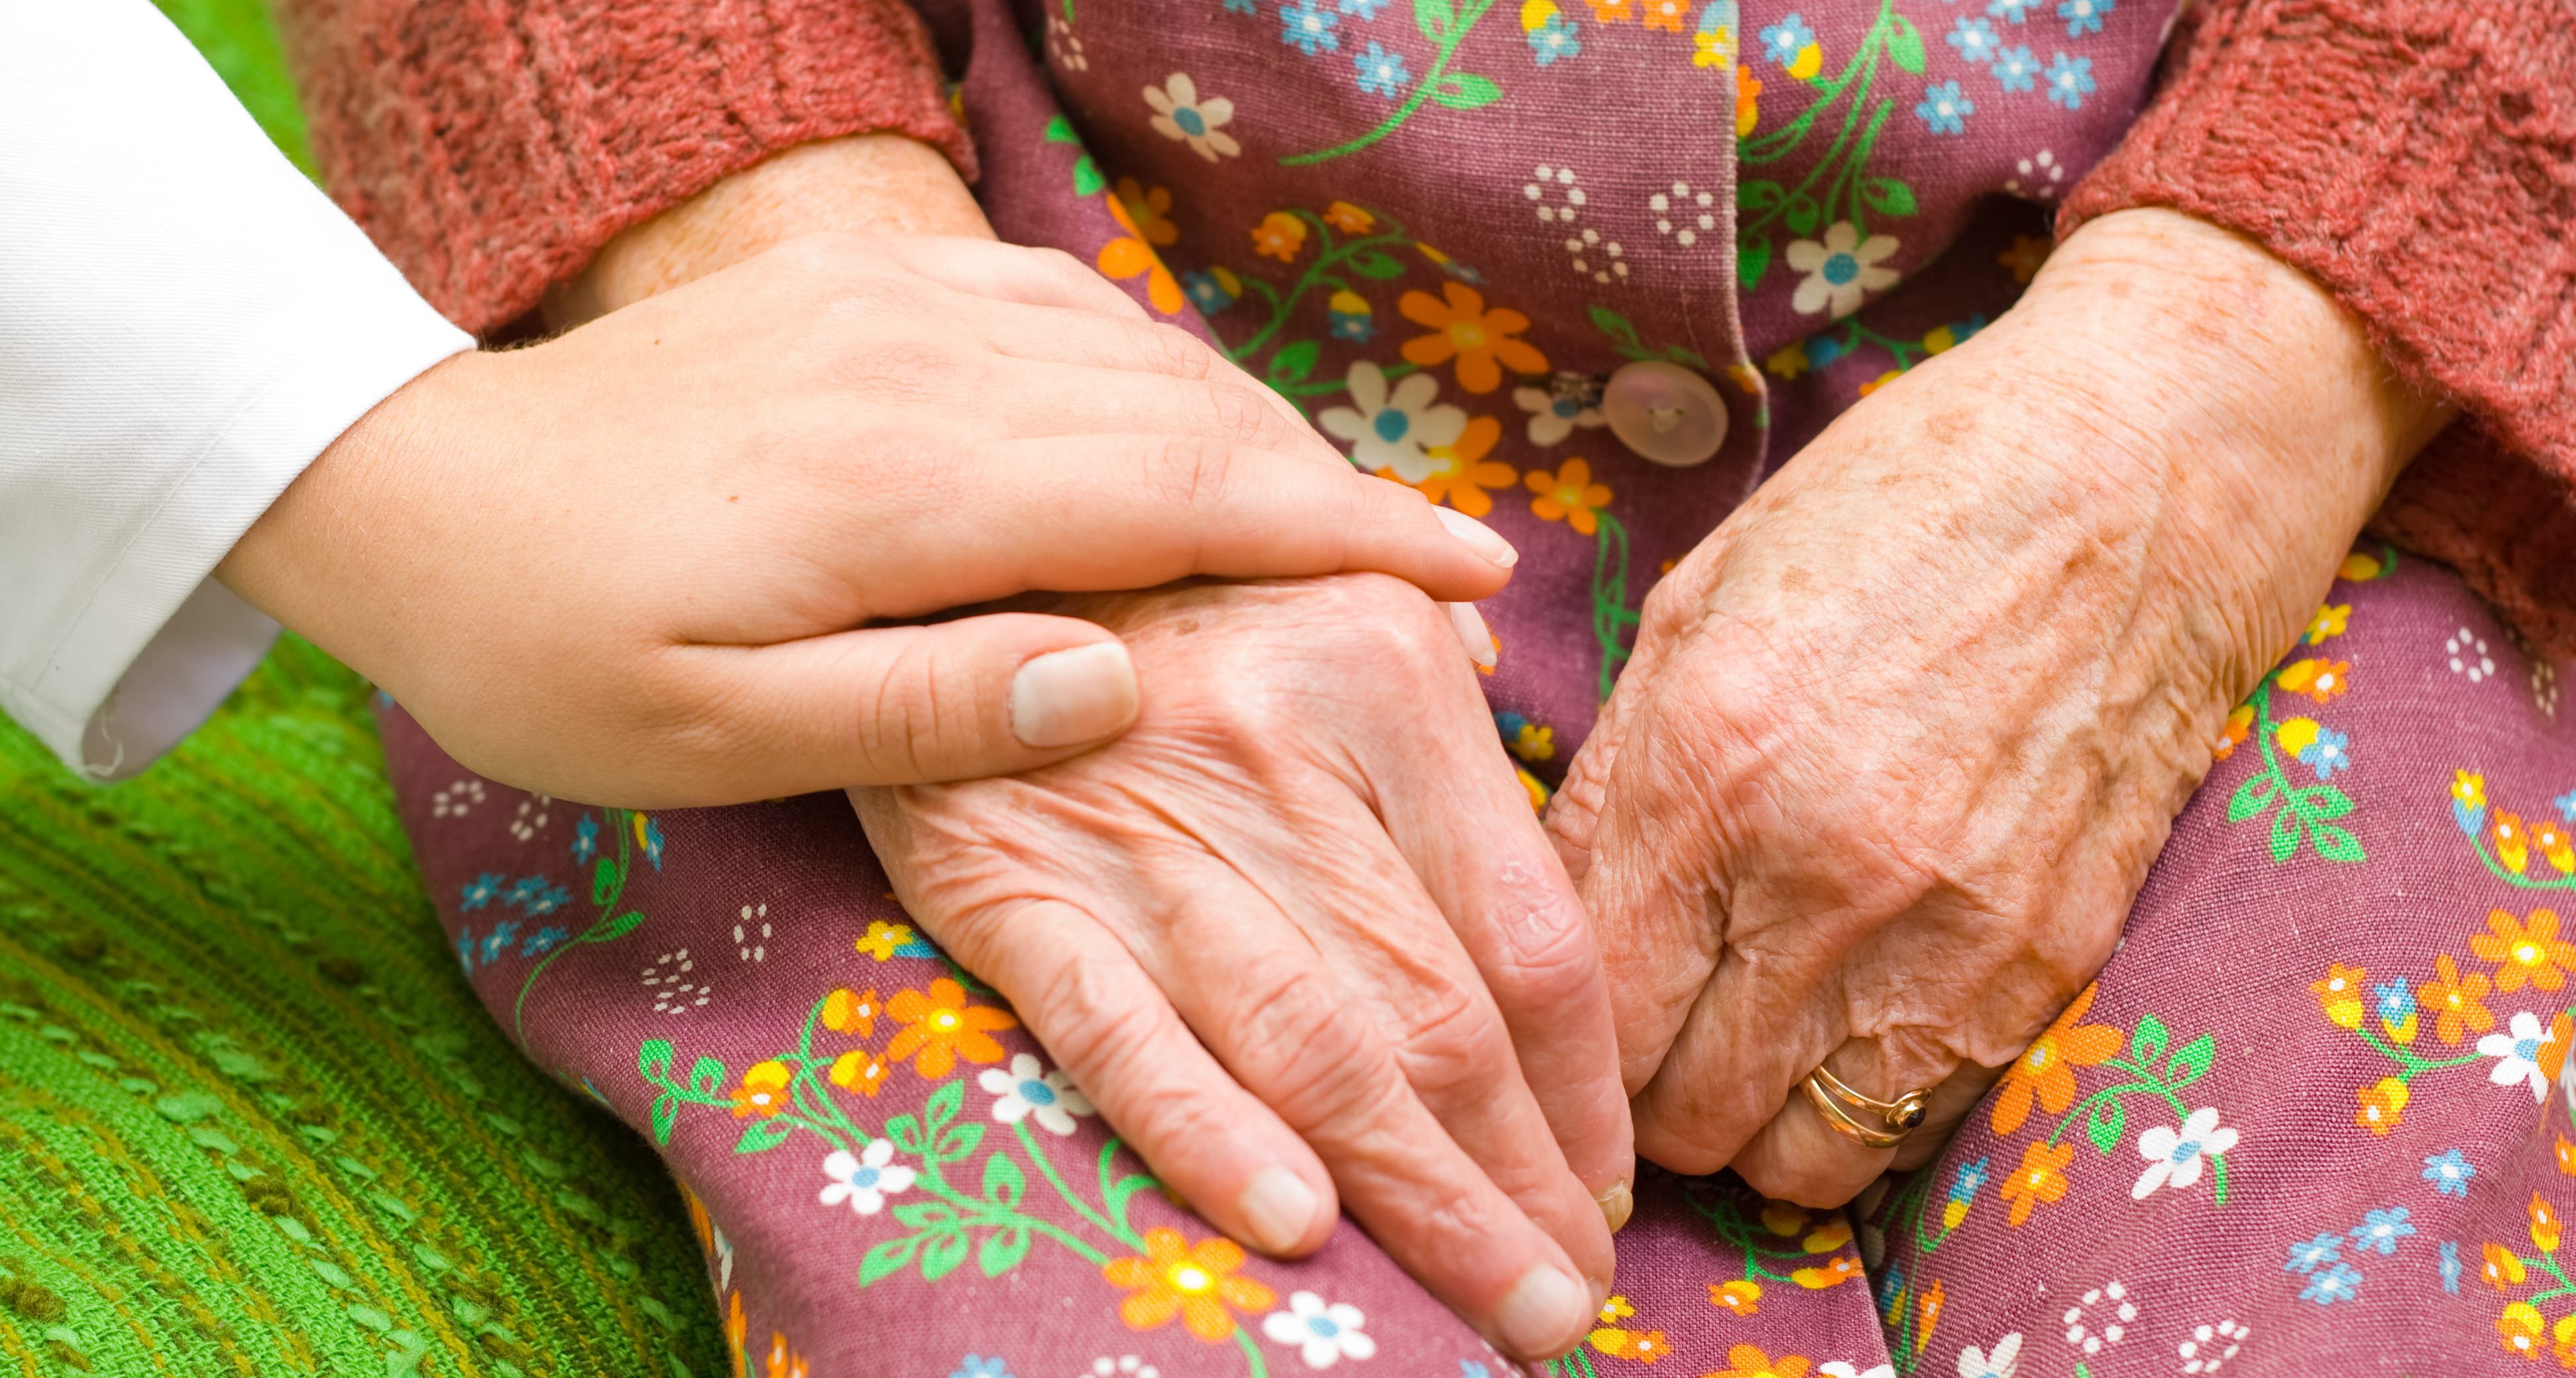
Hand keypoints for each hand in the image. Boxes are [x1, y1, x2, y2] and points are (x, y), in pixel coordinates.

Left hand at [219, 179, 1518, 805]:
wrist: (404, 489)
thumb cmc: (550, 649)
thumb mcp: (714, 736)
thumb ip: (923, 713)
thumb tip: (1121, 686)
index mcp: (909, 488)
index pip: (1188, 500)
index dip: (1347, 539)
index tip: (1473, 578)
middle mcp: (926, 369)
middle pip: (1193, 416)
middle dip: (1337, 493)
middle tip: (1446, 572)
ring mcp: (892, 310)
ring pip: (1139, 353)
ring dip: (1259, 431)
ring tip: (1342, 517)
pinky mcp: (858, 290)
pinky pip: (1057, 304)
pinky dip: (1154, 364)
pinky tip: (1182, 415)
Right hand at [853, 574, 1629, 1362]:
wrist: (927, 549)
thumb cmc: (1150, 577)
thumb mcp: (1318, 574)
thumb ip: (1432, 680)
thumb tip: (1532, 763)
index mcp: (1381, 667)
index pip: (1528, 930)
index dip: (1584, 1087)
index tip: (1609, 1180)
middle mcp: (1279, 747)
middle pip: (1440, 1017)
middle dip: (1524, 1184)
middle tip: (1574, 1300)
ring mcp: (1141, 826)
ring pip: (1315, 1050)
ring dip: (1424, 1204)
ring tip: (1505, 1309)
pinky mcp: (1011, 885)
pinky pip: (1126, 1037)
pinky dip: (1212, 1138)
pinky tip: (1300, 1230)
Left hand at [1547, 209, 2450, 1203]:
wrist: (2141, 473)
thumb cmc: (1895, 514)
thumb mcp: (1696, 608)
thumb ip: (1609, 783)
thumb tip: (1536, 916)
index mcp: (1708, 770)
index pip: (1590, 1010)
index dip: (1559, 1037)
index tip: (1569, 1020)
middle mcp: (1820, 875)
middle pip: (1681, 1112)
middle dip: (1645, 1094)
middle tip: (1651, 1037)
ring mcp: (1947, 935)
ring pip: (1798, 1158)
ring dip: (1754, 1123)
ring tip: (1748, 1045)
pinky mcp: (2050, 964)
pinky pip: (1919, 1126)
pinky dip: (1865, 1107)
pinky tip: (1850, 1025)